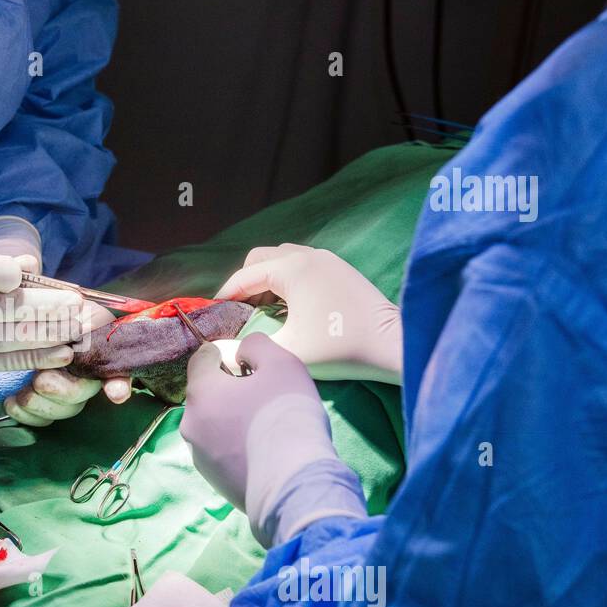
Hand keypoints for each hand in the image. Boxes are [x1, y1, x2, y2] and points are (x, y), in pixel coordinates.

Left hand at [4, 303, 130, 425]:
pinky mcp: (44, 401)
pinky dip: (25, 415)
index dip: (118, 384)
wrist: (12, 321)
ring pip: (65, 409)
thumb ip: (78, 317)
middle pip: (84, 392)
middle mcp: (85, 371)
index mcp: (94, 346)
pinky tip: (11, 402)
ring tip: (23, 394)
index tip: (115, 393)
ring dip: (41, 405)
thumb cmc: (42, 309)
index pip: (117, 369)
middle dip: (62, 391)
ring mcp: (66, 389)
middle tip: (40, 380)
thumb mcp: (60, 304)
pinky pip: (42, 419)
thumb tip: (85, 325)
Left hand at [181, 334, 351, 546]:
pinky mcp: (214, 482)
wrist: (293, 484)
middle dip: (229, 390)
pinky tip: (264, 452)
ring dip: (233, 420)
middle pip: (207, 395)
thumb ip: (257, 346)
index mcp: (201, 392)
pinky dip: (238, 447)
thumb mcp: (281, 363)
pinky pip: (223, 453)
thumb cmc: (286, 415)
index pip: (201, 360)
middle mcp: (191, 424)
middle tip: (263, 395)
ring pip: (214, 426)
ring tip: (266, 427)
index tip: (244, 360)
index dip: (222, 354)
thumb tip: (242, 354)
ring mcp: (200, 456)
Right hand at [216, 244, 401, 383]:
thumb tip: (219, 351)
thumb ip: (247, 349)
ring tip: (263, 309)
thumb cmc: (340, 347)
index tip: (214, 314)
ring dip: (267, 279)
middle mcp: (308, 255)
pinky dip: (287, 279)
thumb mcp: (288, 351)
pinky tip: (290, 307)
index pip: (245, 276)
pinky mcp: (340, 268)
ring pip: (282, 259)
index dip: (225, 295)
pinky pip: (301, 264)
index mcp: (292, 269)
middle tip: (240, 312)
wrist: (392, 343)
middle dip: (245, 283)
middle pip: (261, 259)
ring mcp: (327, 259)